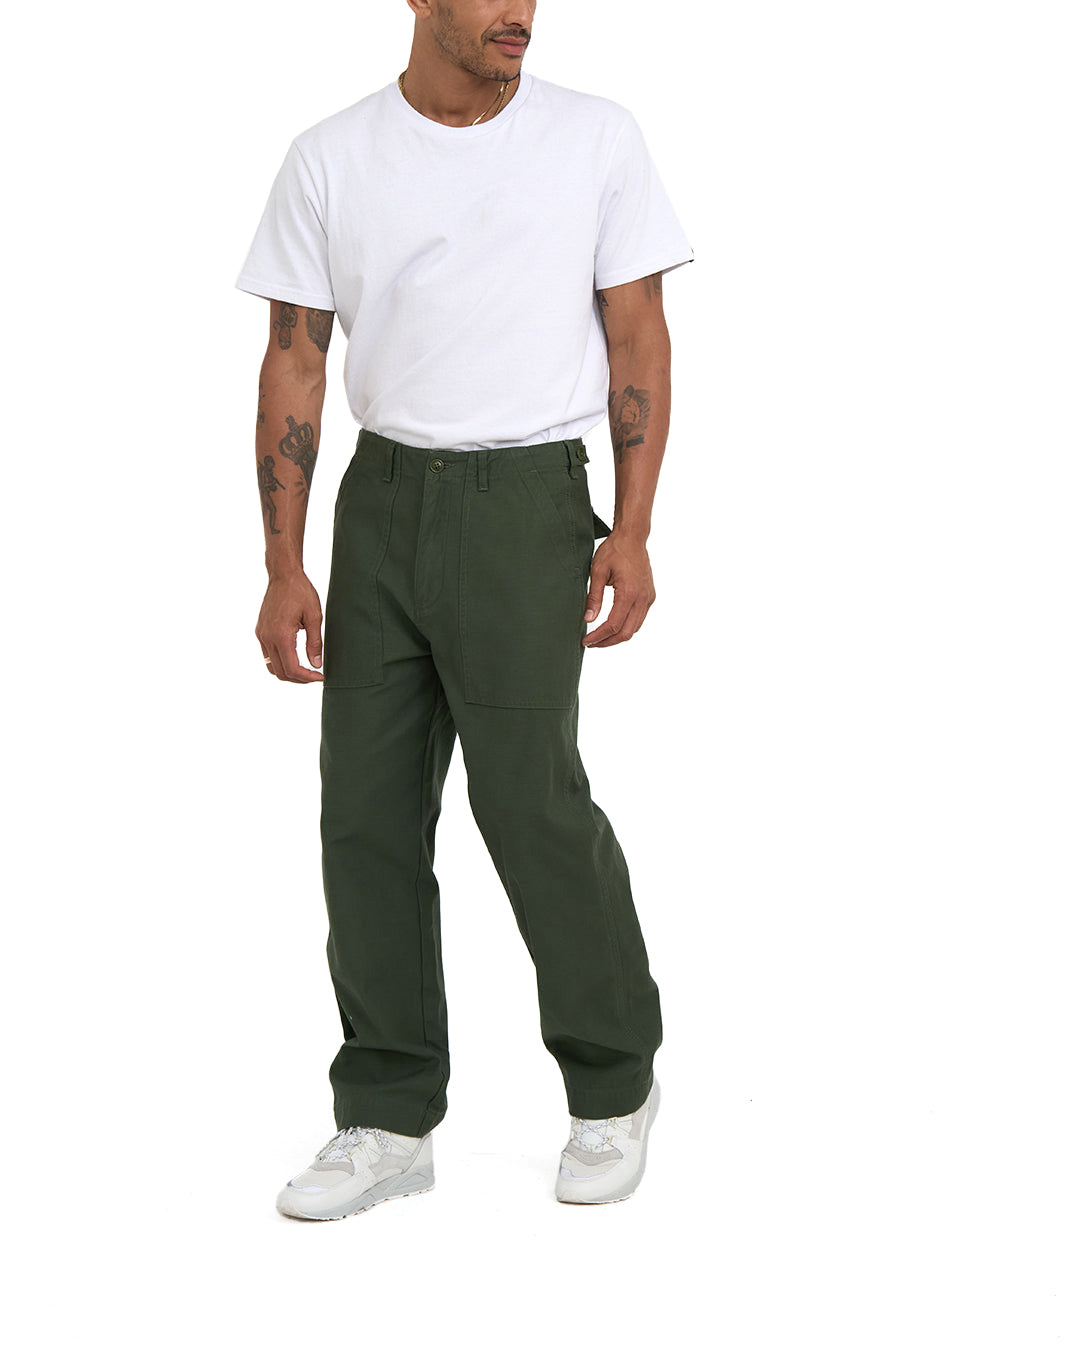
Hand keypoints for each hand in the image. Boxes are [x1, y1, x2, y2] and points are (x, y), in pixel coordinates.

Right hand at [256, 572, 324, 681]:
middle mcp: (267, 637)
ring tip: (306, 670)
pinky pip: (268, 655)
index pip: (292, 669)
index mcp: (281, 635)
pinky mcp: (260, 631)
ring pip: (271, 666)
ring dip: (288, 673)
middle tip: (315, 676)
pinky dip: (281, 662)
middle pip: (280, 672)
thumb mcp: (315, 617)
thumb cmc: (300, 592)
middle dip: (299, 679)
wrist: (283, 575)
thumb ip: (315, 643)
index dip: (307, 678)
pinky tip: (295, 658)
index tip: (321, 677)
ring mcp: (261, 635)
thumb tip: (316, 664)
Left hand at [582, 531, 655, 646]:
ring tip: (600, 638)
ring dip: (617, 636)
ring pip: (635, 629)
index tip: (586, 641)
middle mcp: (643, 598)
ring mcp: (649, 598)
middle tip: (591, 644)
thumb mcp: (597, 571)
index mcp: (629, 593)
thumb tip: (588, 619)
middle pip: (626, 632)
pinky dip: (626, 627)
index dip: (598, 636)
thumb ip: (593, 597)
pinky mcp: (650, 596)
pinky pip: (639, 619)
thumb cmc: (614, 550)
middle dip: (607, 642)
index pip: (613, 625)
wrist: (633, 537)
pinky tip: (613, 626)